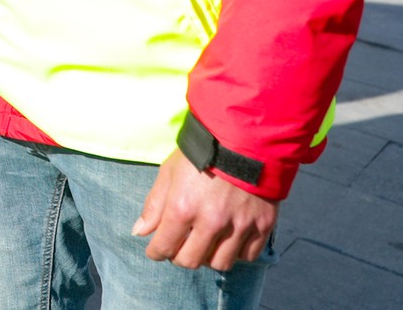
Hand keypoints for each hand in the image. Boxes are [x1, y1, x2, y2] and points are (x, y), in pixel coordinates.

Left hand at [132, 150, 278, 270]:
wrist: (245, 139)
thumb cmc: (202, 154)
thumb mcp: (169, 172)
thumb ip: (154, 205)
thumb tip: (140, 232)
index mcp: (183, 208)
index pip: (164, 247)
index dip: (156, 252)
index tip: (155, 250)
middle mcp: (212, 222)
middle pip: (191, 261)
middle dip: (179, 256)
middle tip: (179, 245)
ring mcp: (239, 226)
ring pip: (220, 263)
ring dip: (208, 257)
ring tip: (204, 243)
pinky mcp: (263, 225)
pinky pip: (247, 256)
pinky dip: (236, 253)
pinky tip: (228, 239)